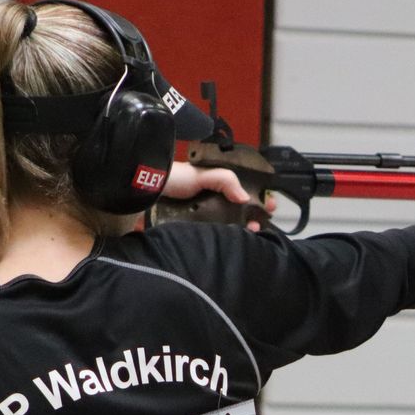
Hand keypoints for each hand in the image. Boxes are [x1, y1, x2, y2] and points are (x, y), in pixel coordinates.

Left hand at [161, 162, 276, 231]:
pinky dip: (223, 237)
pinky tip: (231, 241)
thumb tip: (245, 198)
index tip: (270, 205)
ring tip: (249, 234)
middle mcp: (212, 198)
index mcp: (216, 182)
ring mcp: (203, 214)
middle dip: (253, 216)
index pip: (244, 190)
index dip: (258, 197)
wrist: (145, 191)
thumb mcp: (203, 174)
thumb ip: (225, 181)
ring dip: (241, 229)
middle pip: (239, 209)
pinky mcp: (193, 228)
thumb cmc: (173, 178)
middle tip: (261, 225)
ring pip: (228, 223)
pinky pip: (213, 234)